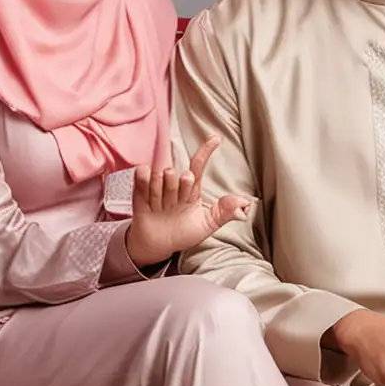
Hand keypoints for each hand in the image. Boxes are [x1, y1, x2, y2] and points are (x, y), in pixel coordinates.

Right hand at [125, 136, 250, 267]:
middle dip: (179, 185)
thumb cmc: (183, 233)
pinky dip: (143, 177)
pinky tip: (145, 174)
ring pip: (160, 177)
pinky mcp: (140, 197)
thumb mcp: (207, 224)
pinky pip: (141, 180)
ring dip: (162, 191)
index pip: (198, 166)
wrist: (158, 247)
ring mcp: (156, 190)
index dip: (206, 151)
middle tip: (176, 201)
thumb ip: (224, 213)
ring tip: (161, 205)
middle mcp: (173, 186)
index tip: (216, 138)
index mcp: (190, 190)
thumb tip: (244, 204)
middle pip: (177, 174)